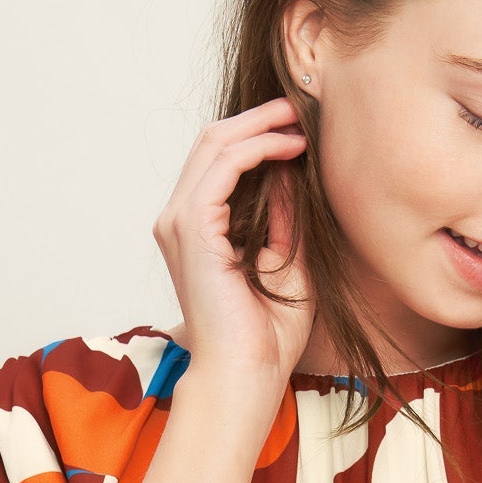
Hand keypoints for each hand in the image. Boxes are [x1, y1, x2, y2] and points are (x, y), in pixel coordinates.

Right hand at [152, 95, 315, 398]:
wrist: (246, 376)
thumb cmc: (265, 338)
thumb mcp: (286, 262)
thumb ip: (284, 217)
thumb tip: (291, 171)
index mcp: (196, 231)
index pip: (219, 162)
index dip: (257, 135)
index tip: (300, 127)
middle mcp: (179, 220)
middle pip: (213, 141)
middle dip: (259, 117)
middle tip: (302, 106)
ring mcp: (180, 221)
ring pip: (215, 143)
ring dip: (261, 124)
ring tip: (302, 119)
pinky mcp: (192, 226)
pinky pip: (225, 164)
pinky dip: (260, 146)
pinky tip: (292, 146)